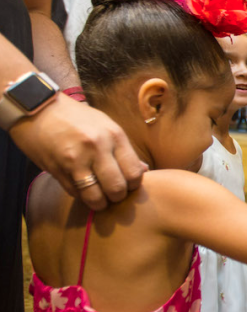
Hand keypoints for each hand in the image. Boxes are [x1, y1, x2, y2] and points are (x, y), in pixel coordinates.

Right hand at [8, 94, 145, 209]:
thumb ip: (124, 149)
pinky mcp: (57, 169)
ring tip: (100, 199)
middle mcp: (97, 147)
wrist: (38, 108)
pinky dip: (81, 196)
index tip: (128, 185)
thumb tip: (144, 170)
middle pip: (116, 188)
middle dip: (117, 197)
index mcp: (114, 135)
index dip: (134, 185)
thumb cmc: (76, 118)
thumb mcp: (106, 125)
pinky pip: (75, 193)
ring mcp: (75, 159)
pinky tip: (82, 189)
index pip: (134, 173)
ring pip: (95, 196)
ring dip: (99, 203)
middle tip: (113, 195)